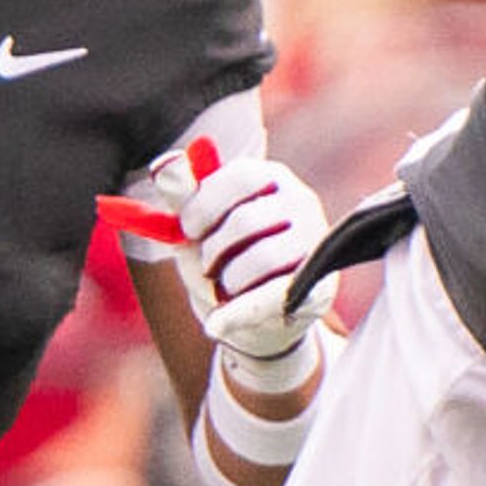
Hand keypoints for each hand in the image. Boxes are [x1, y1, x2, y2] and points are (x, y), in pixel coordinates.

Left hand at [158, 142, 328, 383]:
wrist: (255, 318)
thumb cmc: (225, 260)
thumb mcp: (197, 227)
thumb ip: (182, 195)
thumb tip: (164, 162)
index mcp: (272, 178)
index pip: (241, 176)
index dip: (204, 205)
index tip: (187, 229)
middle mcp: (302, 204)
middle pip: (246, 221)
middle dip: (212, 251)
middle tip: (208, 266)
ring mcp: (316, 245)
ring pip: (261, 259)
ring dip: (228, 281)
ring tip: (225, 288)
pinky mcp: (321, 288)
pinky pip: (274, 298)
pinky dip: (237, 313)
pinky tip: (217, 323)